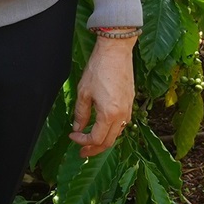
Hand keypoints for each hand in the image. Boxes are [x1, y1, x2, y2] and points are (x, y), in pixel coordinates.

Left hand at [69, 37, 134, 156]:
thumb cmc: (98, 69)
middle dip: (94, 149)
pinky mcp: (130, 102)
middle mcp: (122, 115)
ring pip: (117, 133)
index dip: (83, 141)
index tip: (72, 136)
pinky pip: (122, 123)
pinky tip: (102, 127)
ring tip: (90, 142)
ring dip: (103, 140)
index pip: (96, 139)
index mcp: (109, 114)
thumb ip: (81, 114)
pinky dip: (111, 130)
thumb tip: (77, 128)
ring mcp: (128, 109)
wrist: (116, 52)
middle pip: (109, 141)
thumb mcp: (84, 93)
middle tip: (82, 152)